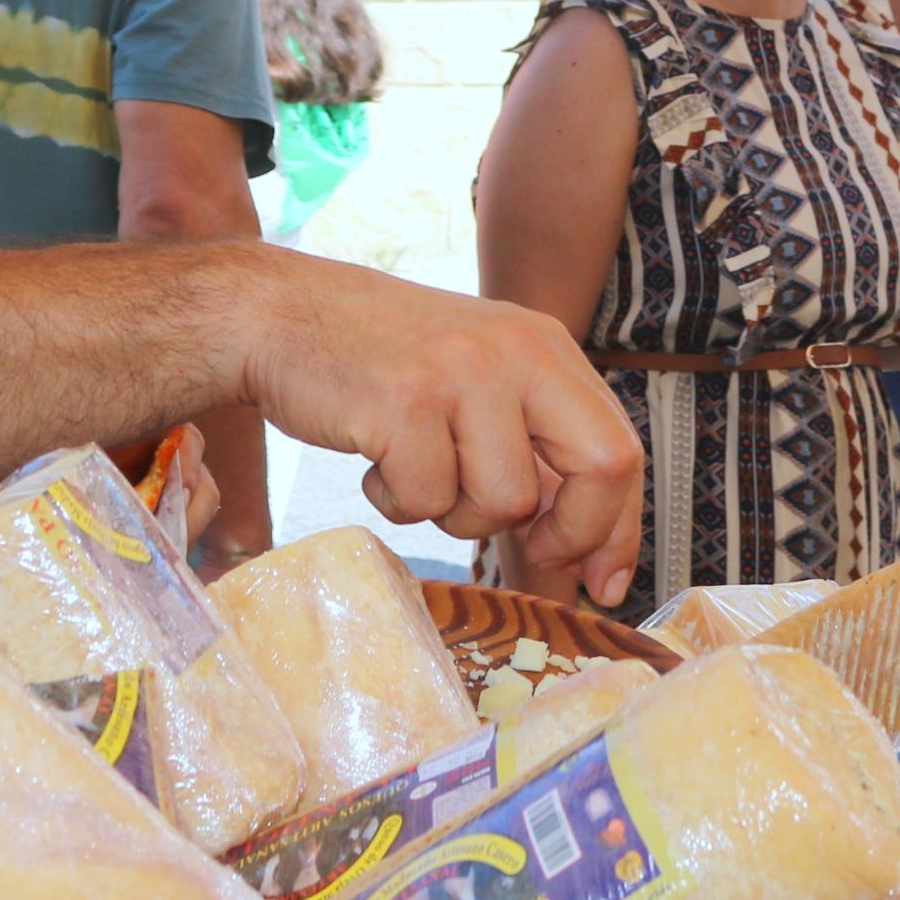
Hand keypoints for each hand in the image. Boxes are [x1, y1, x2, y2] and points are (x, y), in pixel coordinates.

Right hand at [233, 251, 646, 608]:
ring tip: (416, 467)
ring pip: (504, 501)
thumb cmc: (380, 365)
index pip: (618, 447)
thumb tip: (588, 560)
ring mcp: (462, 373)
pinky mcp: (404, 401)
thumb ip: (535, 449)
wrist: (280, 316)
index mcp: (544, 347)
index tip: (604, 583)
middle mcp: (516, 351)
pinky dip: (397, 500)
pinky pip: (426, 499)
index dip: (617, 528)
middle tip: (531, 551)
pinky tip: (376, 456)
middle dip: (572, 533)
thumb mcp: (478, 382)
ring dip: (455, 512)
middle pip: (599, 467)